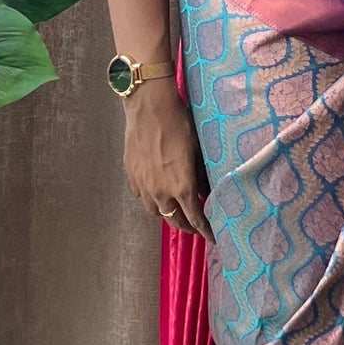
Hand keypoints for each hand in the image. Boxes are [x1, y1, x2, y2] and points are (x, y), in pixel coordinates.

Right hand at [121, 78, 212, 240]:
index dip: (205, 231)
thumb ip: (202, 175)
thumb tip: (207, 191)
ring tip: (176, 211)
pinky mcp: (131, 174)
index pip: (195, 219)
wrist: (149, 106)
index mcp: (182, 187)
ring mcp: (142, 185)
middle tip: (196, 227)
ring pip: (154, 212)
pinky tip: (156, 194)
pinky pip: (140, 197)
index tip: (213, 238)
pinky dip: (151, 201)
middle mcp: (160, 192)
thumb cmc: (180, 123)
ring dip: (167, 215)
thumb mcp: (199, 150)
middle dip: (187, 227)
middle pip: (174, 221)